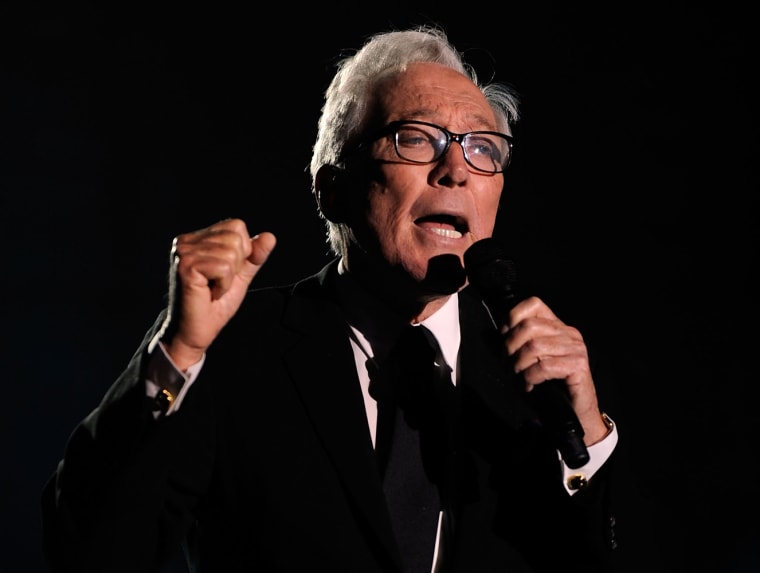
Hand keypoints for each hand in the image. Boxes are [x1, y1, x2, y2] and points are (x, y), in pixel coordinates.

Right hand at [161, 218, 275, 369]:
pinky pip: (224, 267)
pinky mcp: (186, 266)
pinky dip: (223, 285)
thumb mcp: (240, 276)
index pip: (236, 225)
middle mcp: (187, 241)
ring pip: (231, 253)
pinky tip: (209, 293)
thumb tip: (270, 237)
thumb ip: (254, 256)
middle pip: (235, 237)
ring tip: (212, 289)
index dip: (243, 251)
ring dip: (229, 278)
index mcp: (198, 239)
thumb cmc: (213, 305)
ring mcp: (184, 252)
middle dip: (236, 265)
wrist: (194, 332)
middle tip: (218, 283)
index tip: (226, 272)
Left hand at [503, 296, 608, 444]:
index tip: (504, 337)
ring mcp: (576, 348)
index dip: (512, 317)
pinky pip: (544, 366)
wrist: (576, 412)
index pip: (534, 304)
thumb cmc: (552, 386)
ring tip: (518, 377)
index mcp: (557, 326)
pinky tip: (529, 385)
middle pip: (529, 326)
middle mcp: (568, 333)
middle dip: (511, 347)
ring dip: (519, 365)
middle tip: (509, 365)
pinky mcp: (578, 366)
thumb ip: (524, 342)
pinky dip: (530, 377)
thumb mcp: (535, 359)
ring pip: (534, 346)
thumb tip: (501, 333)